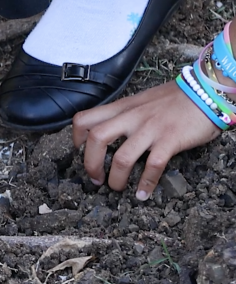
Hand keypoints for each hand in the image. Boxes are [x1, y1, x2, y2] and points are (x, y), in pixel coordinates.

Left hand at [72, 81, 220, 199]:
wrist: (207, 89)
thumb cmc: (175, 99)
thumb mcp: (141, 101)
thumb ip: (124, 115)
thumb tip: (107, 132)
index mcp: (122, 108)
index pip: (84, 119)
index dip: (76, 139)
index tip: (80, 153)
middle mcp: (132, 117)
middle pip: (96, 139)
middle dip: (90, 164)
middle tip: (95, 178)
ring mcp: (151, 129)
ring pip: (122, 158)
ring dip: (116, 179)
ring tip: (117, 188)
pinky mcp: (170, 140)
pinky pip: (153, 166)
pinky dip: (145, 184)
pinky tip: (142, 194)